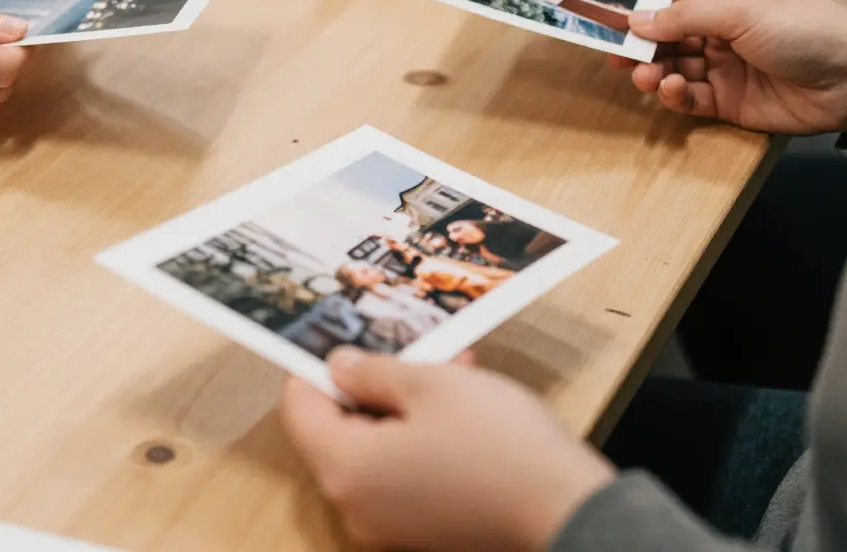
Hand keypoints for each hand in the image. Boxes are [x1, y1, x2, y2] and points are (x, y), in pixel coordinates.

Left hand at [281, 349, 613, 551]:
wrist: (566, 509)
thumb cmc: (496, 441)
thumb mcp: (429, 384)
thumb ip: (371, 372)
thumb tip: (337, 366)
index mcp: (346, 468)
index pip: (299, 408)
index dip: (314, 366)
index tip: (341, 335)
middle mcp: (356, 505)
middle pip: (336, 429)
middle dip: (372, 381)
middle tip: (411, 347)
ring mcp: (389, 524)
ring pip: (375, 445)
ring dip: (404, 402)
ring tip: (451, 365)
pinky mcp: (422, 528)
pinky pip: (402, 470)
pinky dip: (420, 434)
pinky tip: (463, 400)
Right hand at [616, 0, 846, 133]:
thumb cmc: (800, 27)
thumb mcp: (738, 10)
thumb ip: (682, 17)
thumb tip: (635, 20)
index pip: (670, 2)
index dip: (641, 13)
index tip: (609, 25)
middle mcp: (719, 31)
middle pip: (666, 39)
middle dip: (641, 48)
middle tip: (617, 59)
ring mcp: (723, 67)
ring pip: (673, 69)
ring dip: (654, 72)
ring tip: (646, 77)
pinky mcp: (728, 101)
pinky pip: (690, 98)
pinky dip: (675, 95)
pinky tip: (673, 89)